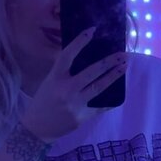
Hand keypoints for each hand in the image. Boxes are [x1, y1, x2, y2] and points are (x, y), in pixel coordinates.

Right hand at [21, 27, 128, 142]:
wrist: (37, 128)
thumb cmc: (43, 102)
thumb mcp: (49, 82)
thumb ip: (64, 73)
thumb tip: (84, 59)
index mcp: (55, 78)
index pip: (68, 55)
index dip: (80, 42)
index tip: (92, 31)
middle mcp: (66, 89)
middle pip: (91, 72)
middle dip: (109, 62)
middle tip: (122, 54)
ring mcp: (75, 104)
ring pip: (99, 87)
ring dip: (114, 76)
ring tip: (124, 67)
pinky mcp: (81, 117)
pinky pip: (99, 106)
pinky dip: (109, 100)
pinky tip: (118, 94)